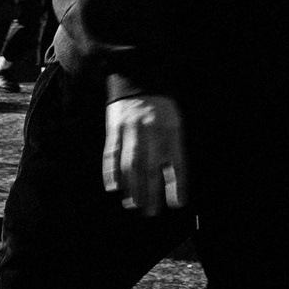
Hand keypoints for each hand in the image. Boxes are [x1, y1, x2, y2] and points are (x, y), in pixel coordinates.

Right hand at [102, 94, 184, 215]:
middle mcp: (152, 132)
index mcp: (171, 130)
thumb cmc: (160, 106)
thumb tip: (174, 179)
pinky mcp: (114, 128)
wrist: (138, 76)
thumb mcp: (175, 122)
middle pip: (151, 169)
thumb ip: (175, 147)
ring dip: (132, 187)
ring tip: (133, 204)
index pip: (176, 163)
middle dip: (151, 193)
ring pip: (131, 164)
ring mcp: (131, 130)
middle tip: (150, 212)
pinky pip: (111, 153)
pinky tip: (114, 187)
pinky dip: (111, 172)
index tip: (176, 203)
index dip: (177, 185)